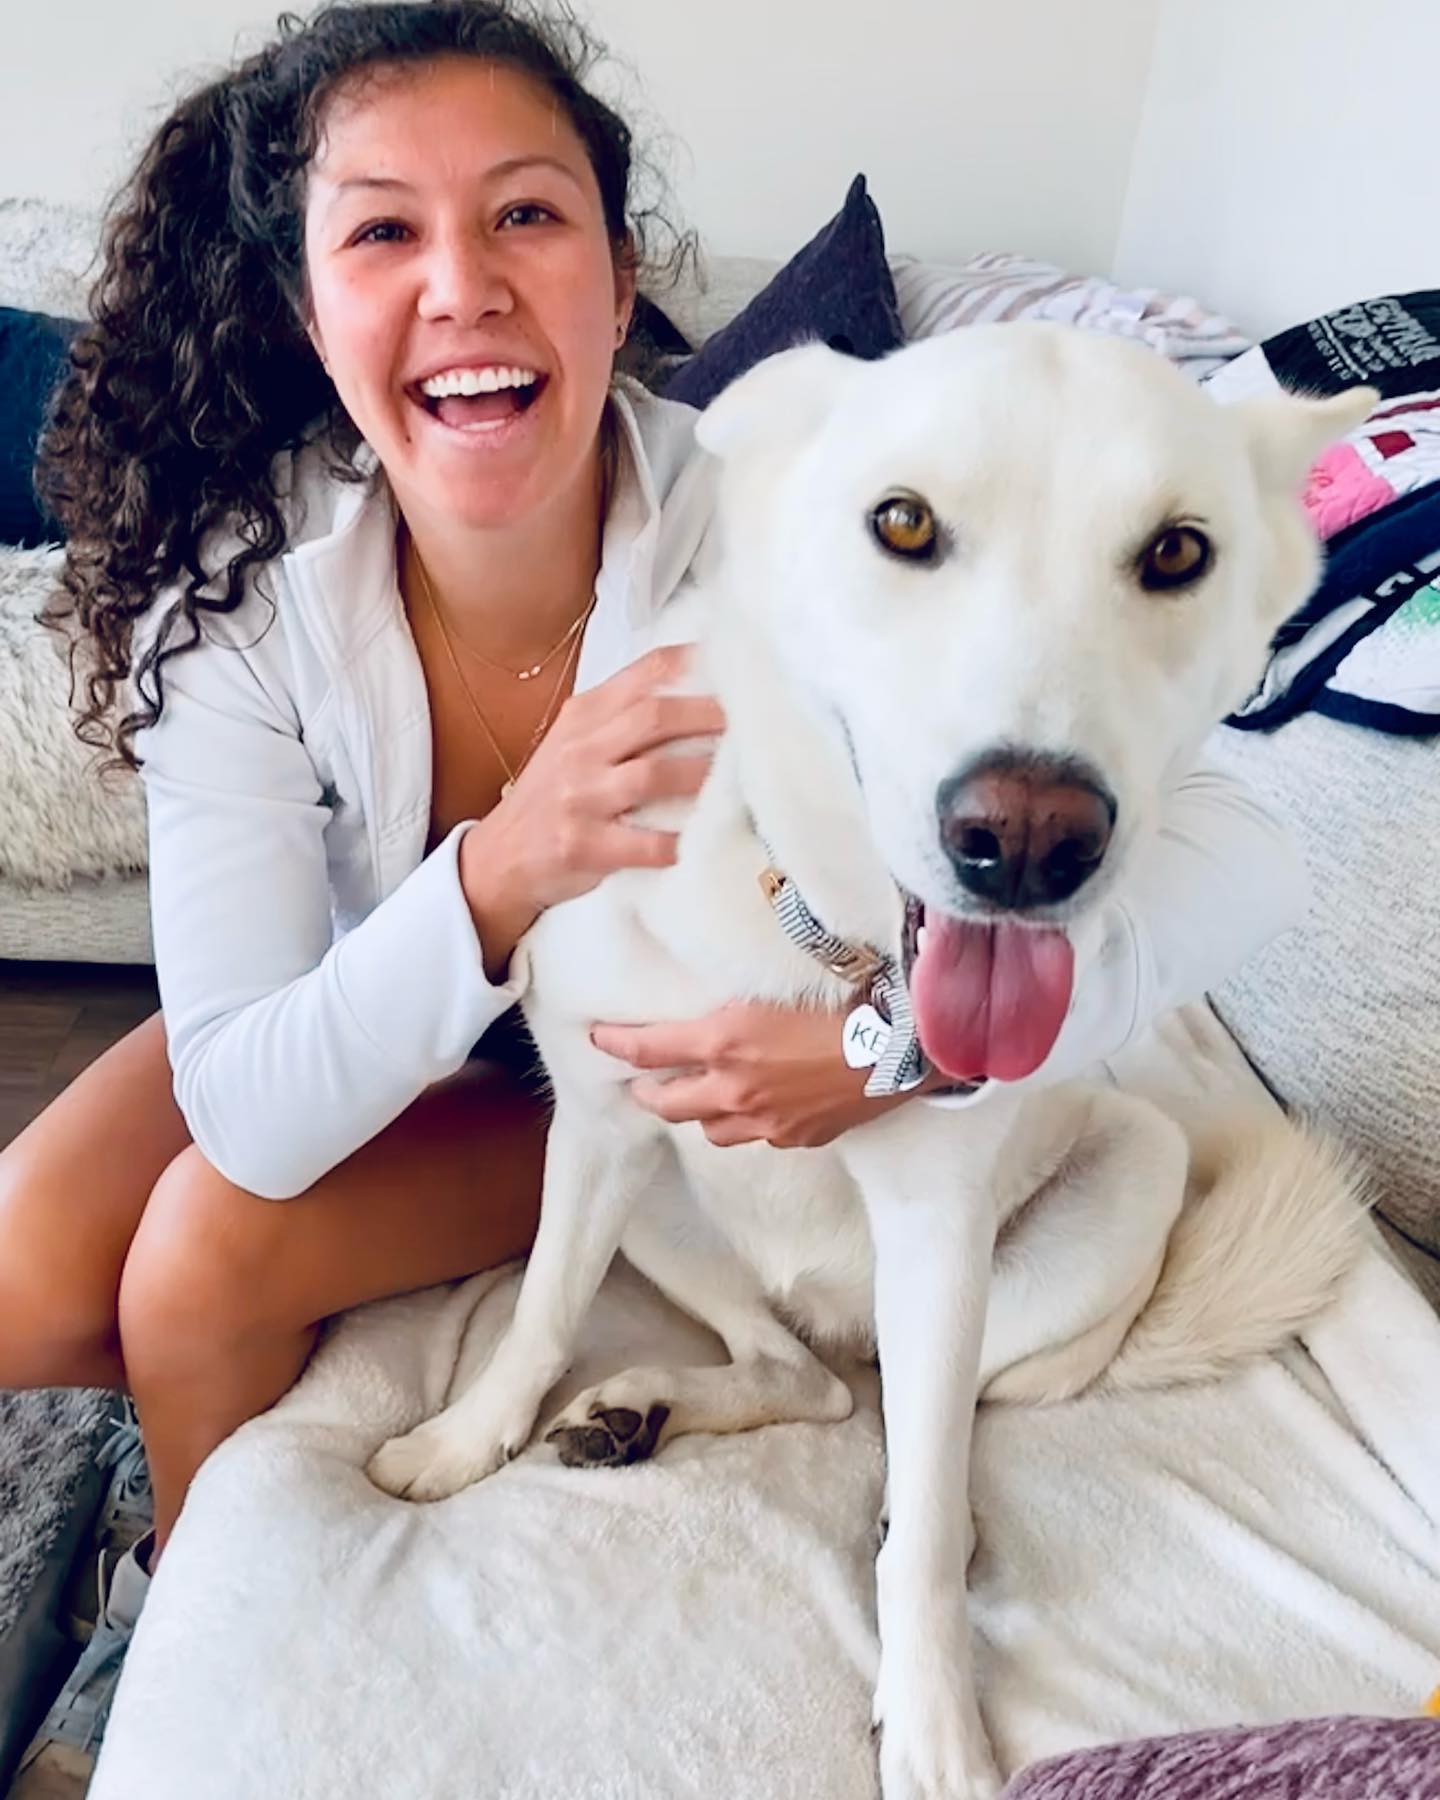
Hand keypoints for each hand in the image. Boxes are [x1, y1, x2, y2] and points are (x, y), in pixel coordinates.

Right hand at [459, 645, 723, 976]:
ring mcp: (580, 797)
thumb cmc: (554, 796)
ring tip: (740, 779)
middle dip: (710, 716)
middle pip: (654, 717)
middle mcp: (581, 749)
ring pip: (653, 775)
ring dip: (702, 776)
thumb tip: (698, 693)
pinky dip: (678, 842)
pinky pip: (644, 842)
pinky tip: (702, 840)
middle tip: (752, 724)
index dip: (695, 665)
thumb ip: (624, 717)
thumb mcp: (577, 741)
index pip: (646, 673)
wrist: (502, 855)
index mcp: (585, 715)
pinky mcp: (583, 845)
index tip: (736, 666)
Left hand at [590, 999, 929, 1148]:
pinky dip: (749, 1123)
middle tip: (640, 1085)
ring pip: (711, 1130)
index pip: (650, 1048)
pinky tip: (762, 1105)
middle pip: (669, 1104)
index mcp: (725, 1041)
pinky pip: (758, 1137)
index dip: (618, 1043)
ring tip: (701, 1098)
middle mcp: (736, 1088)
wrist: (904, 1044)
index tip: (599, 1038)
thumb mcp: (779, 983)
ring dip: (700, 1113)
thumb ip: (739, 994)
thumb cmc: (847, 998)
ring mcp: (767, 1121)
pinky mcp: (798, 1138)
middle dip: (648, 1094)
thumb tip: (719, 978)